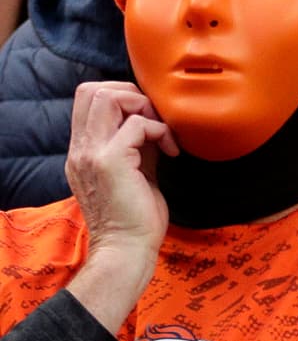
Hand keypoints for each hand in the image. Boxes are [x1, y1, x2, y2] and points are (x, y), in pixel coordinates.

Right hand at [64, 82, 178, 331]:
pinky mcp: (111, 162)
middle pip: (92, 90)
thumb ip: (137, 143)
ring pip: (108, 97)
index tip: (149, 119)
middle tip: (156, 120)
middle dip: (132, 94)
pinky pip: (137, 124)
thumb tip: (155, 119)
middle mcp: (81, 149)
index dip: (121, 96)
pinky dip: (160, 130)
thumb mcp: (134, 170)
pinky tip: (172, 151)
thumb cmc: (135, 216)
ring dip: (143, 107)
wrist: (127, 250)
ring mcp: (92, 154)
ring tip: (162, 133)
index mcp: (82, 151)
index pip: (87, 98)